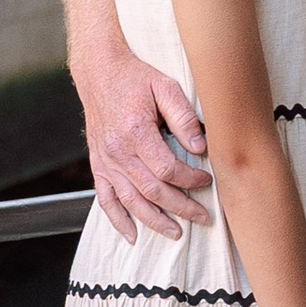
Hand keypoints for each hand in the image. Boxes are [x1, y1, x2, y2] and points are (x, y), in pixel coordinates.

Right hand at [82, 52, 212, 242]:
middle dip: (180, 207)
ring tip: (176, 233)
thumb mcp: (165, 87)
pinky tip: (132, 235)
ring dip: (154, 220)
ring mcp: (105, 161)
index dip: (190, 180)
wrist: (99, 71)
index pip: (167, 169)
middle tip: (202, 217)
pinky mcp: (98, 164)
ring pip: (131, 201)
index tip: (207, 180)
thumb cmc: (135, 77)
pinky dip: (118, 220)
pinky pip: (105, 199)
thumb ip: (184, 118)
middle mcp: (117, 152)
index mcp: (135, 132)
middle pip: (151, 191)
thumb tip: (202, 147)